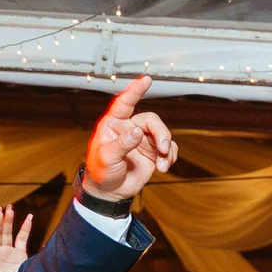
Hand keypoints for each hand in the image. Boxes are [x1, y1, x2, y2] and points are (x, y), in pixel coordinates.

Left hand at [81, 77, 176, 202]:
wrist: (110, 192)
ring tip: (163, 165)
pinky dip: (170, 157)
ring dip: (166, 149)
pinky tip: (164, 167)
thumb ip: (122, 144)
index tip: (147, 79)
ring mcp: (142, 140)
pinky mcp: (152, 152)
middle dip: (161, 134)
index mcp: (113, 125)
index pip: (125, 103)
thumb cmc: (101, 173)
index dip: (135, 90)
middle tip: (162, 149)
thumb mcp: (107, 158)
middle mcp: (129, 129)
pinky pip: (168, 148)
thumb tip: (137, 132)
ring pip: (162, 134)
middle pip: (151, 121)